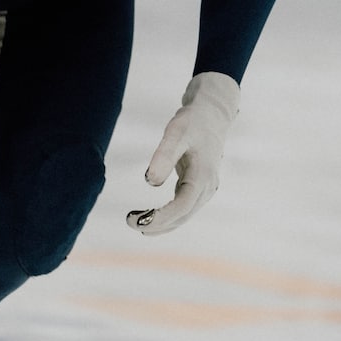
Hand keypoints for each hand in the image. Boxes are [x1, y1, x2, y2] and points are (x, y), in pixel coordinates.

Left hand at [128, 72, 239, 235]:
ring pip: (183, 216)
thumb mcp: (175, 133)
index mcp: (203, 175)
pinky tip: (149, 217)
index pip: (182, 206)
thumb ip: (164, 156)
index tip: (138, 220)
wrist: (211, 116)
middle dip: (157, 224)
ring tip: (135, 222)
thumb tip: (150, 182)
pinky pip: (183, 209)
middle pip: (182, 216)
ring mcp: (205, 190)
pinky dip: (167, 217)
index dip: (161, 217)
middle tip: (129, 221)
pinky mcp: (199, 188)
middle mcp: (207, 187)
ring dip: (161, 224)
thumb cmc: (192, 122)